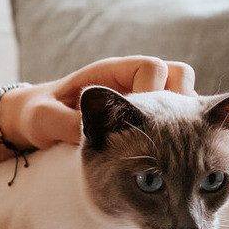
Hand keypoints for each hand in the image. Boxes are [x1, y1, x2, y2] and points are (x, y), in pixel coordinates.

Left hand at [2, 55, 196, 148]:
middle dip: (185, 105)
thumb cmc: (38, 115)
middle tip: (174, 138)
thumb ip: (65, 122)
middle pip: (180, 78)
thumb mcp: (43, 119)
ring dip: (189, 120)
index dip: (154, 91)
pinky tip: (175, 160)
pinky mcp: (148, 119)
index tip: (147, 121)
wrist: (39, 123)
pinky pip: (179, 119)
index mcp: (108, 74)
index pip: (151, 69)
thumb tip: (95, 131)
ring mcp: (143, 100)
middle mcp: (131, 82)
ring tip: (180, 150)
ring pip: (186, 98)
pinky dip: (183, 133)